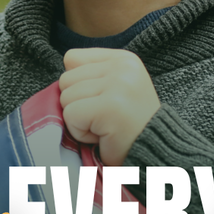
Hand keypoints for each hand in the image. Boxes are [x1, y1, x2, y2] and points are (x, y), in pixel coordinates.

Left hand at [59, 48, 159, 165]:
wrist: (154, 155)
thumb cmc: (127, 127)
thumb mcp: (112, 89)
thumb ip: (88, 77)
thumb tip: (59, 79)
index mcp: (123, 59)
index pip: (71, 58)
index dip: (78, 85)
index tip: (102, 101)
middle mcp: (123, 67)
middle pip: (65, 79)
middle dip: (78, 104)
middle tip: (105, 119)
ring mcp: (118, 84)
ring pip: (66, 98)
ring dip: (80, 120)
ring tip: (105, 127)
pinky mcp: (110, 106)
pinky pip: (70, 115)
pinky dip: (81, 132)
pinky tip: (103, 136)